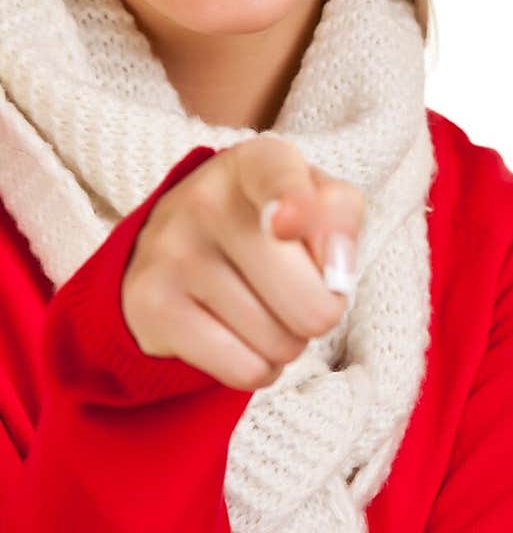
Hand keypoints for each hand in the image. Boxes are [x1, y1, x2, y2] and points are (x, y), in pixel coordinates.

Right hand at [121, 135, 364, 390]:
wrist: (175, 247)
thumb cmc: (268, 222)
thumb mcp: (315, 201)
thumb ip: (341, 217)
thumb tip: (336, 269)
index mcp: (256, 163)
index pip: (277, 177)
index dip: (291, 204)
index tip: (285, 225)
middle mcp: (206, 199)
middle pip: (308, 299)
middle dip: (322, 313)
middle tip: (301, 294)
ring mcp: (172, 253)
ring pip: (280, 341)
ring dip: (288, 341)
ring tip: (264, 310)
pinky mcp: (151, 306)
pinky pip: (245, 369)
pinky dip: (260, 368)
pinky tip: (242, 340)